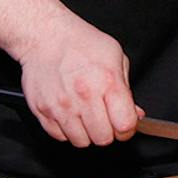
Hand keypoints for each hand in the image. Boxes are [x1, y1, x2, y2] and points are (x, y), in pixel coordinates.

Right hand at [17, 11, 141, 147]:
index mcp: (107, 82)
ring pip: (81, 142)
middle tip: (104, 118)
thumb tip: (135, 114)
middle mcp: (84, 96)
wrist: (46, 36)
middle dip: (108, 132)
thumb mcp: (116, 56)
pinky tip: (70, 113)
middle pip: (103, 138)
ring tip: (86, 115)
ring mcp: (61, 106)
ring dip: (86, 133)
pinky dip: (67, 130)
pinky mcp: (42, 110)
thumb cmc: (81, 43)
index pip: (124, 125)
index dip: (128, 129)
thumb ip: (127, 89)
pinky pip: (59, 136)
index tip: (124, 124)